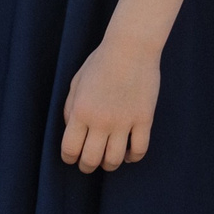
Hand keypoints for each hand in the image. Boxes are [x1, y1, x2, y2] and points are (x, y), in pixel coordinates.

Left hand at [60, 36, 159, 172]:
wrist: (131, 48)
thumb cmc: (101, 62)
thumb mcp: (76, 82)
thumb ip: (70, 108)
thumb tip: (71, 130)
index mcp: (80, 111)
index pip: (70, 149)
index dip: (69, 158)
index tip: (72, 158)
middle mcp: (101, 121)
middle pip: (91, 160)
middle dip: (86, 166)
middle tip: (88, 163)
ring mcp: (124, 122)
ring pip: (114, 160)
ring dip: (109, 165)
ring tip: (108, 159)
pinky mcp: (144, 119)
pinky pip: (139, 150)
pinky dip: (132, 157)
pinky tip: (128, 153)